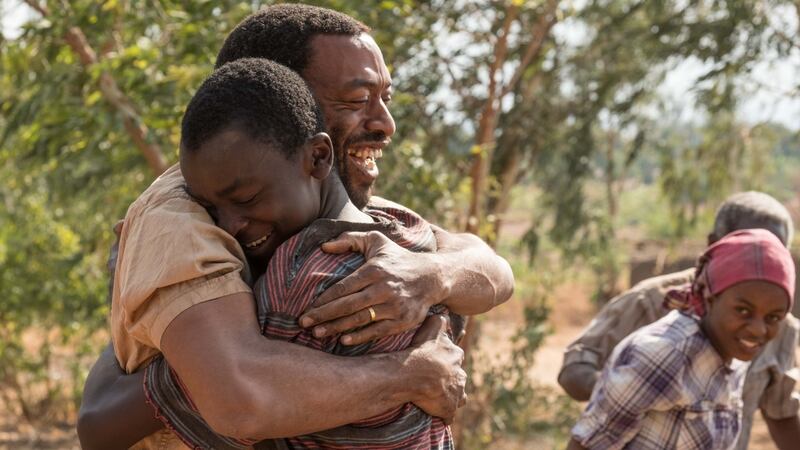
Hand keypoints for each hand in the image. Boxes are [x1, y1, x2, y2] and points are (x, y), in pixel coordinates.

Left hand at [299, 231, 447, 345]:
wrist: (432, 276)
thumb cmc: (398, 258)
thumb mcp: (376, 241)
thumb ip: (350, 238)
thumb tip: (324, 246)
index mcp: (374, 270)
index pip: (343, 287)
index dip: (323, 300)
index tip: (306, 308)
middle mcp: (384, 288)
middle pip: (347, 305)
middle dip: (323, 316)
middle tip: (303, 323)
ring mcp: (394, 306)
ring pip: (360, 320)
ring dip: (336, 328)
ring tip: (317, 333)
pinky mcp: (403, 320)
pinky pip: (377, 331)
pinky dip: (360, 337)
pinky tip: (343, 340)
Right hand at [405, 315, 466, 422]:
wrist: (413, 374)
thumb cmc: (420, 351)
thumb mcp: (431, 328)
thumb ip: (440, 321)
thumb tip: (445, 314)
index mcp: (456, 356)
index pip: (456, 357)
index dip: (446, 359)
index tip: (437, 362)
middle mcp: (460, 374)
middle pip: (458, 377)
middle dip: (450, 378)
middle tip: (436, 380)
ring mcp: (455, 393)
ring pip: (458, 395)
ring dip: (451, 396)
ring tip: (439, 397)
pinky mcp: (449, 407)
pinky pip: (449, 413)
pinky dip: (445, 413)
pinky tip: (439, 413)